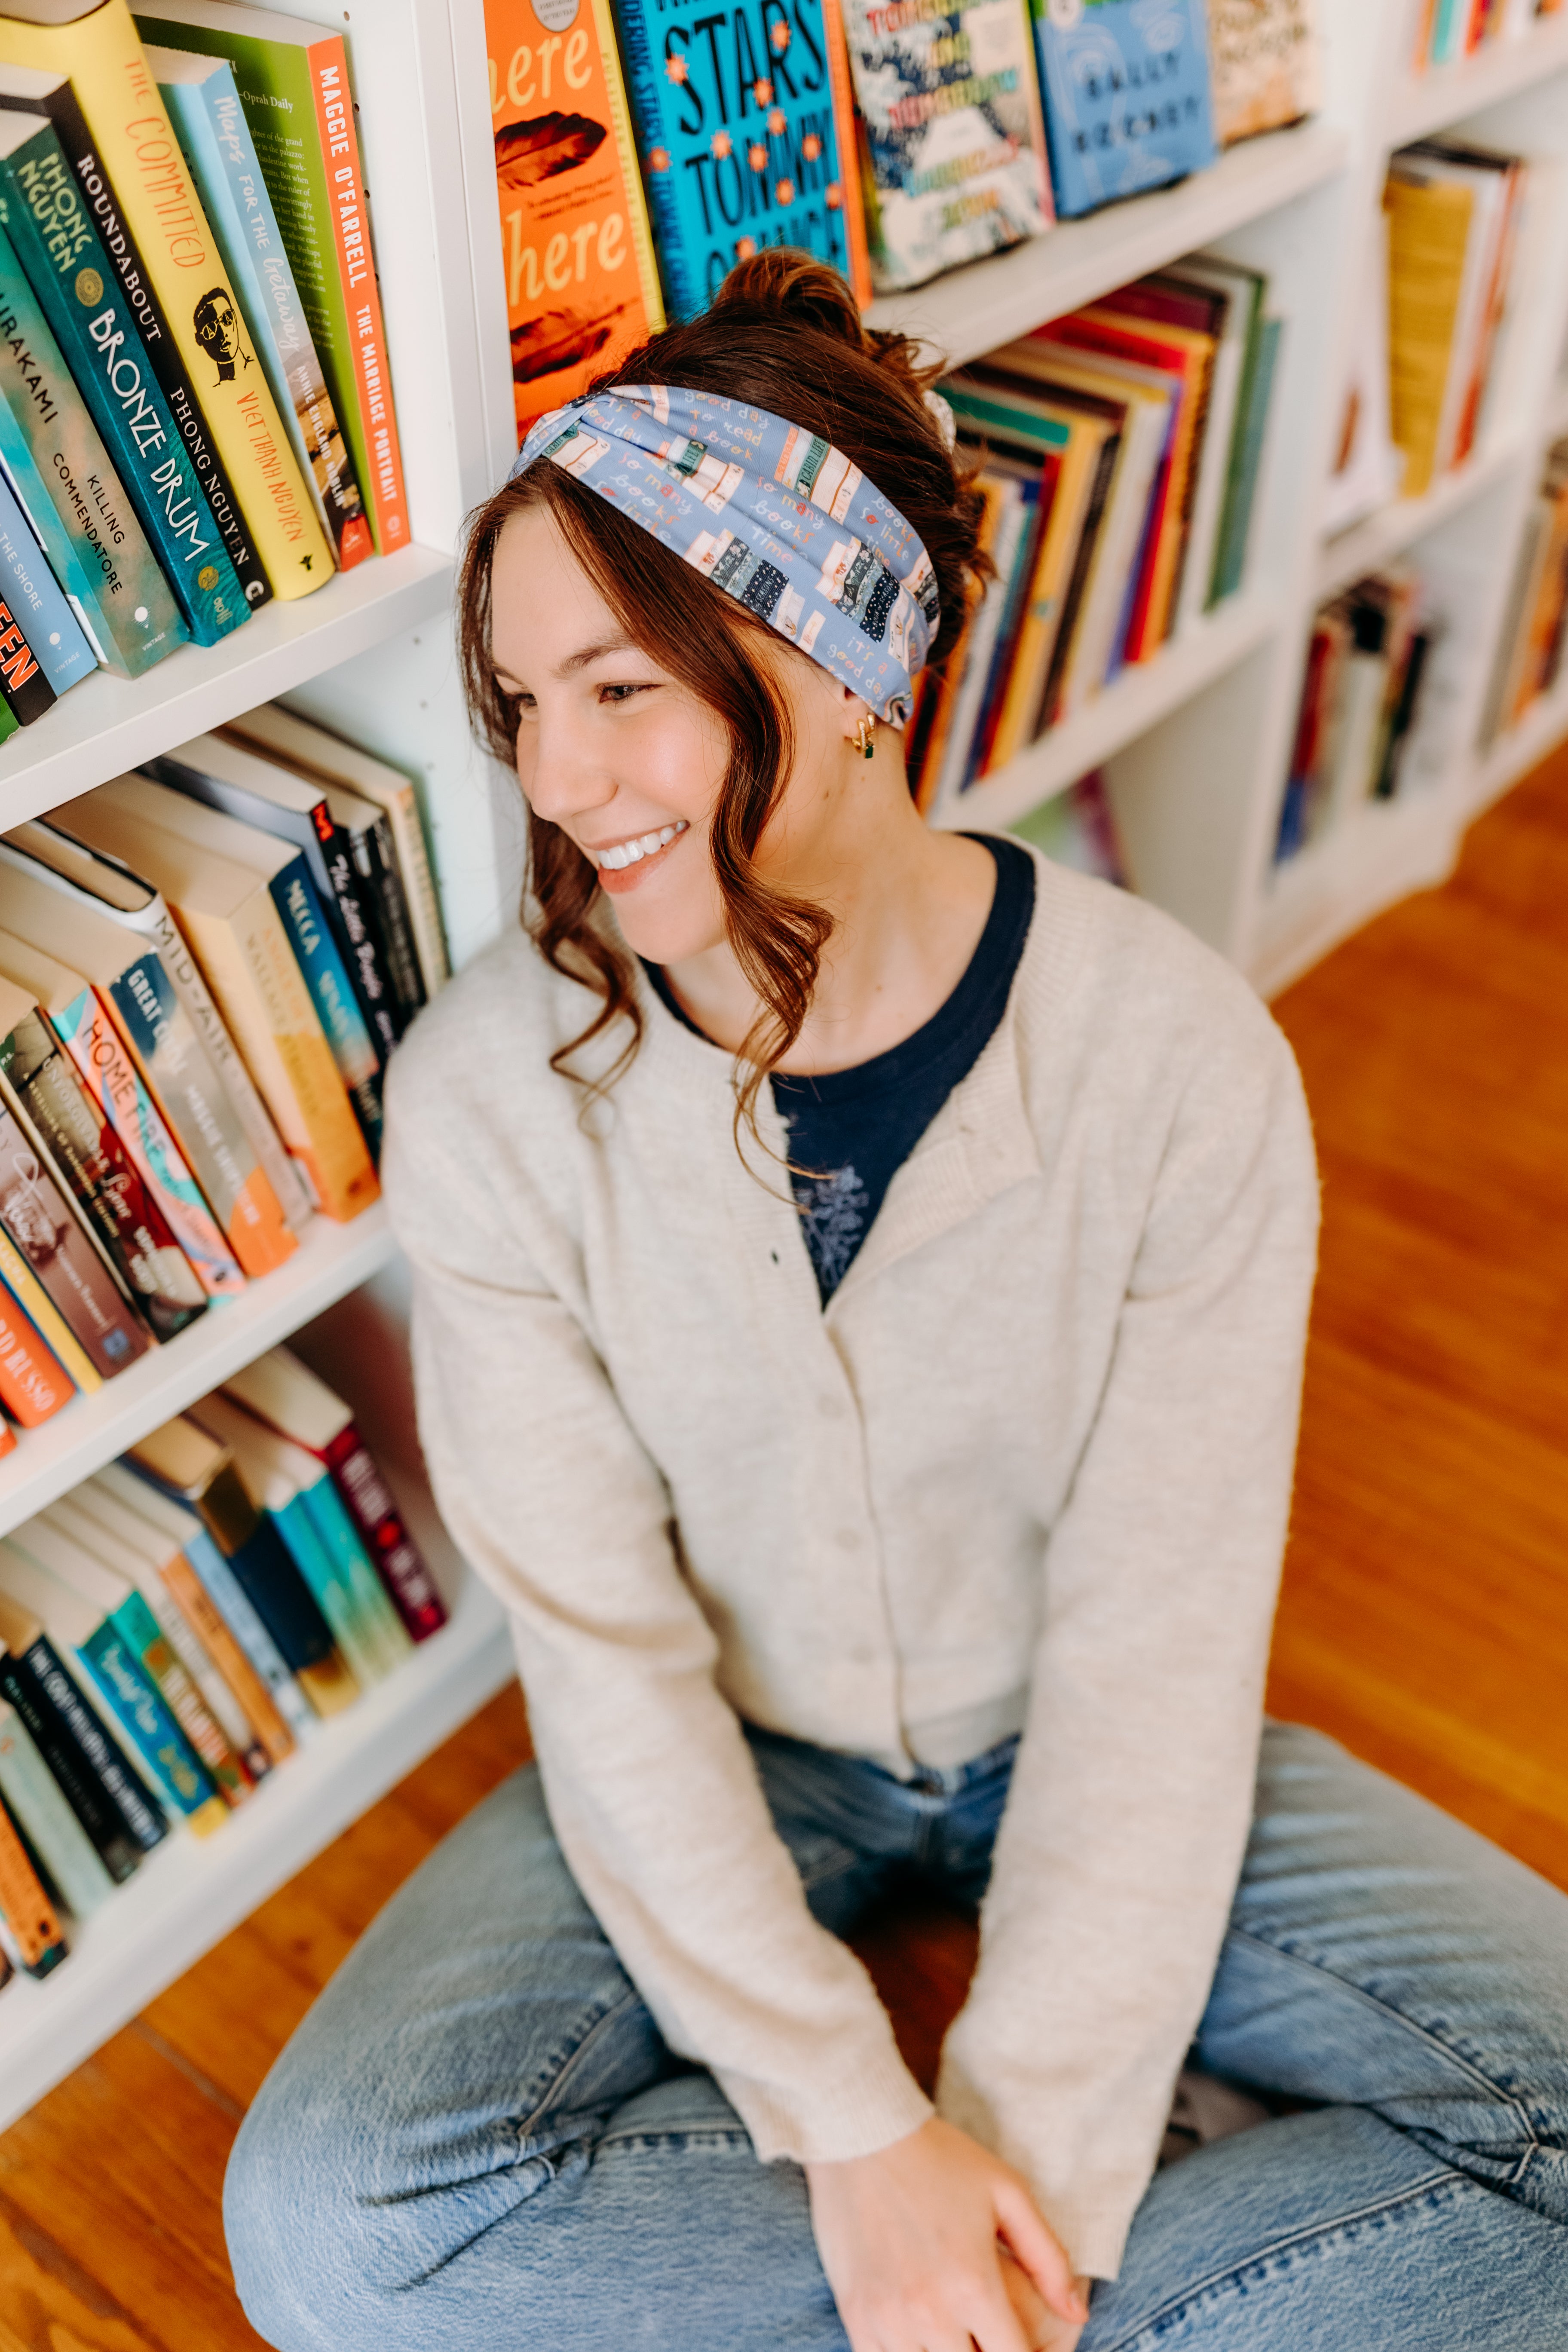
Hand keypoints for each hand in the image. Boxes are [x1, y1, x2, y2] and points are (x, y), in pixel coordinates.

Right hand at [804, 2115, 1088, 2351]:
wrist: (861, 2133)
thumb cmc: (940, 2159)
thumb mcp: (1007, 2193)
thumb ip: (1048, 2259)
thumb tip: (1077, 2315)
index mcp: (974, 2286)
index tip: (1026, 2342)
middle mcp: (930, 2313)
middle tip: (992, 2331)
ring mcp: (887, 2320)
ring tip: (957, 2328)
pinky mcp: (856, 2316)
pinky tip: (921, 2331)